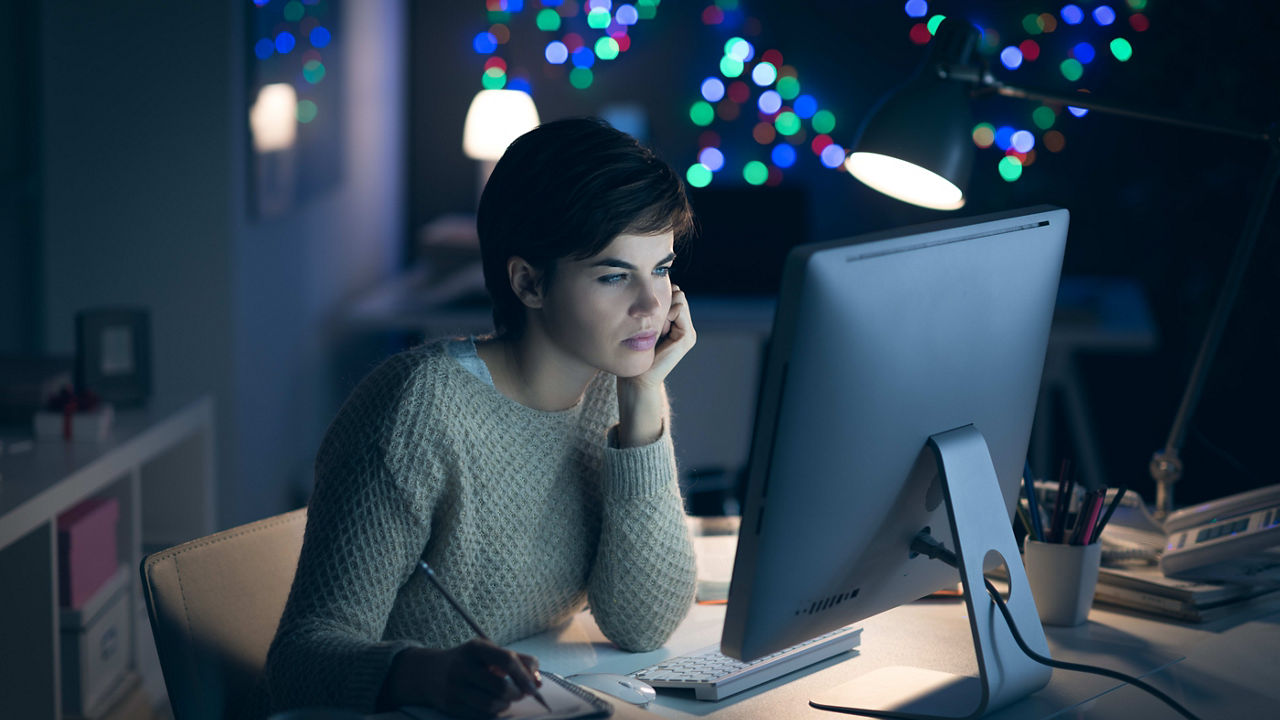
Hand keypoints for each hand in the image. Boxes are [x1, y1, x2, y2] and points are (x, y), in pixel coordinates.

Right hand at [381, 639, 540, 718]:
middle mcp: (463, 667)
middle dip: (516, 694)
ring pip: (492, 705)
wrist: (428, 672)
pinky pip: (481, 716)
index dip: (525, 676)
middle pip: (501, 687)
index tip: (535, 687)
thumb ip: (518, 660)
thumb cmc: (469, 661)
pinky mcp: (451, 705)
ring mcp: (455, 687)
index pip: (507, 661)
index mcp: (475, 648)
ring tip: (504, 699)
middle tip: (519, 694)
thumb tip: (539, 680)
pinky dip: (493, 714)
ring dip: (505, 705)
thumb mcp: (488, 651)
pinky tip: (491, 706)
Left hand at [634, 284, 695, 389]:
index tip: (650, 318)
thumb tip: (661, 289)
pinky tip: (660, 331)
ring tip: (656, 329)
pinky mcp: (686, 337)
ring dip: (664, 310)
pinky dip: (667, 315)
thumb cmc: (636, 352)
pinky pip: (679, 309)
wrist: (638, 378)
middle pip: (679, 294)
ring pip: (680, 299)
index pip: (675, 295)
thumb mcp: (647, 325)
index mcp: (678, 325)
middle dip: (664, 303)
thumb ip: (656, 311)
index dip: (661, 300)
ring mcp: (688, 333)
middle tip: (654, 324)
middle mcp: (686, 328)